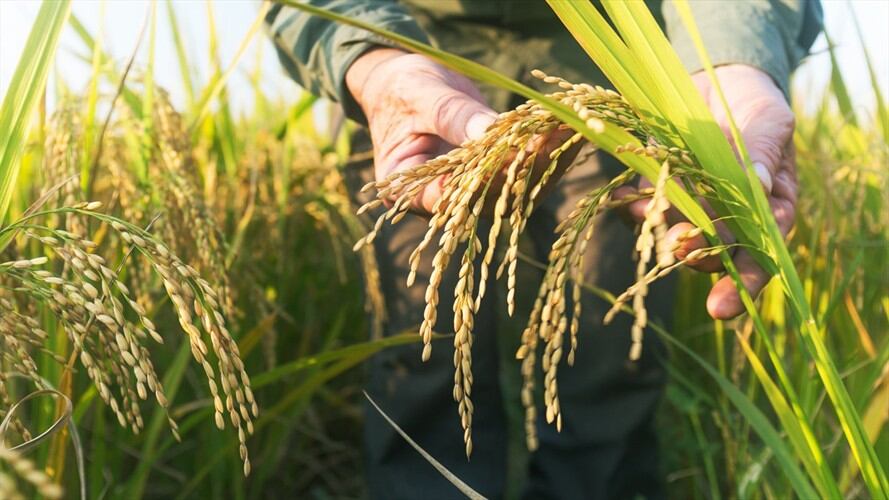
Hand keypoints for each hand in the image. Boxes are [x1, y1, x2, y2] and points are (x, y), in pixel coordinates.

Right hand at [346, 48, 575, 213]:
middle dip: (524, 166)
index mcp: (409, 190)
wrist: (406, 86)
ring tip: (571, 128)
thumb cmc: (401, 90)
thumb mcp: (419, 95)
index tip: (508, 158)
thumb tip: (489, 131)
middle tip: (555, 136)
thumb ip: (451, 116)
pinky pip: (524, 171)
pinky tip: (569, 127)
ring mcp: (472, 192)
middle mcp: (443, 202)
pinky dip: (547, 149)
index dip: (479, 182)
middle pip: (488, 196)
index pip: (445, 198)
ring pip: (514, 189)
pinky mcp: (495, 177)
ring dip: (546, 159)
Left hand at [620, 64, 797, 319]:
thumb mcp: (770, 123)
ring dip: (662, 235)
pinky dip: (634, 209)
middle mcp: (729, 217)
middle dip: (697, 255)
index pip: (761, 255)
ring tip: (651, 225)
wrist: (718, 78)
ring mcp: (691, 205)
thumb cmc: (757, 105)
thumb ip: (763, 153)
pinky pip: (645, 209)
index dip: (744, 283)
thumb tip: (756, 182)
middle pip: (715, 252)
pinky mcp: (659, 188)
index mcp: (768, 210)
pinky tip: (627, 202)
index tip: (721, 308)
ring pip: (676, 234)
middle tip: (681, 248)